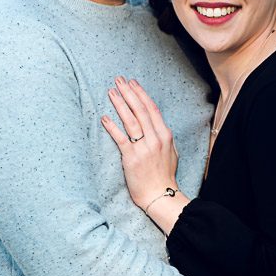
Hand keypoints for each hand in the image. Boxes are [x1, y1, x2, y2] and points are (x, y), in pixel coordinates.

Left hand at [102, 77, 180, 212]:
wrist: (160, 195)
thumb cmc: (164, 175)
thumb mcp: (171, 151)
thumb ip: (162, 136)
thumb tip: (154, 123)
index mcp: (165, 135)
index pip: (151, 108)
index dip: (141, 94)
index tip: (132, 83)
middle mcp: (155, 138)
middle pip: (140, 110)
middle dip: (129, 93)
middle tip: (119, 80)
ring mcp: (143, 148)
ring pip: (130, 120)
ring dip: (120, 104)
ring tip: (111, 92)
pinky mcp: (131, 158)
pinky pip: (120, 138)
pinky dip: (112, 126)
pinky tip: (104, 117)